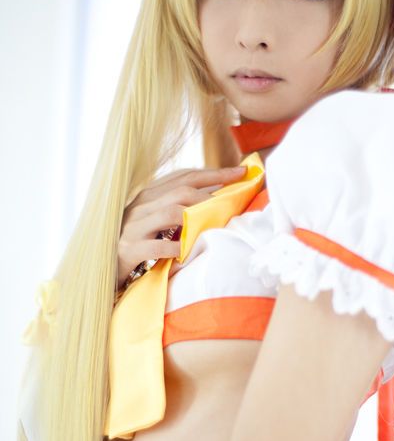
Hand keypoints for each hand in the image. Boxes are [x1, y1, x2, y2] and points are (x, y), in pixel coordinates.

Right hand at [116, 165, 246, 289]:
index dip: (214, 173)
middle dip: (212, 190)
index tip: (241, 172)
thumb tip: (217, 201)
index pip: (184, 176)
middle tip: (235, 196)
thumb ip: (180, 210)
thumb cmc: (139, 245)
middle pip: (181, 190)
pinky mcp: (129, 249)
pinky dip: (176, 249)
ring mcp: (134, 226)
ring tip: (215, 222)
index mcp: (150, 196)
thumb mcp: (158, 223)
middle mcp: (141, 206)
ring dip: (196, 217)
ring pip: (170, 212)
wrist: (104, 268)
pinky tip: (187, 253)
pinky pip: (157, 246)